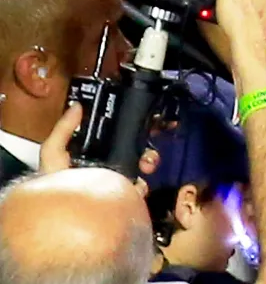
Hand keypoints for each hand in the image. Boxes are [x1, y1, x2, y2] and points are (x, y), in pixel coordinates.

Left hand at [40, 103, 160, 196]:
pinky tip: (138, 185)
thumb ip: (62, 131)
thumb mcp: (53, 155)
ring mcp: (116, 187)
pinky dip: (144, 185)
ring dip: (147, 162)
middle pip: (129, 152)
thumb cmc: (56, 192)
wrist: (68, 224)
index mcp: (87, 160)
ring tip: (146, 164)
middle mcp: (103, 172)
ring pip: (139, 168)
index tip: (132, 122)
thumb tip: (76, 106)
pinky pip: (142, 189)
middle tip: (143, 143)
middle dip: (140, 145)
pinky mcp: (125, 202)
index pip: (108, 140)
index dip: (120, 130)